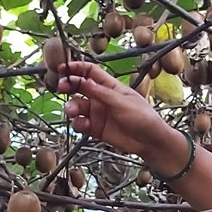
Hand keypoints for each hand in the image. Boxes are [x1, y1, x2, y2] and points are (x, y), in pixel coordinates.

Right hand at [56, 62, 170, 157]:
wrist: (150, 142)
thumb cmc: (144, 118)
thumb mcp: (122, 102)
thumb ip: (101, 93)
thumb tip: (84, 80)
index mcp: (110, 86)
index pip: (90, 72)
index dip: (76, 68)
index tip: (63, 68)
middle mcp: (101, 98)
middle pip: (79, 87)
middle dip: (68, 86)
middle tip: (61, 87)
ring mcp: (97, 113)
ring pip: (77, 106)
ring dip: (71, 107)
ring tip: (72, 111)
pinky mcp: (95, 128)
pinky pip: (80, 124)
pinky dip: (78, 124)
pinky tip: (83, 125)